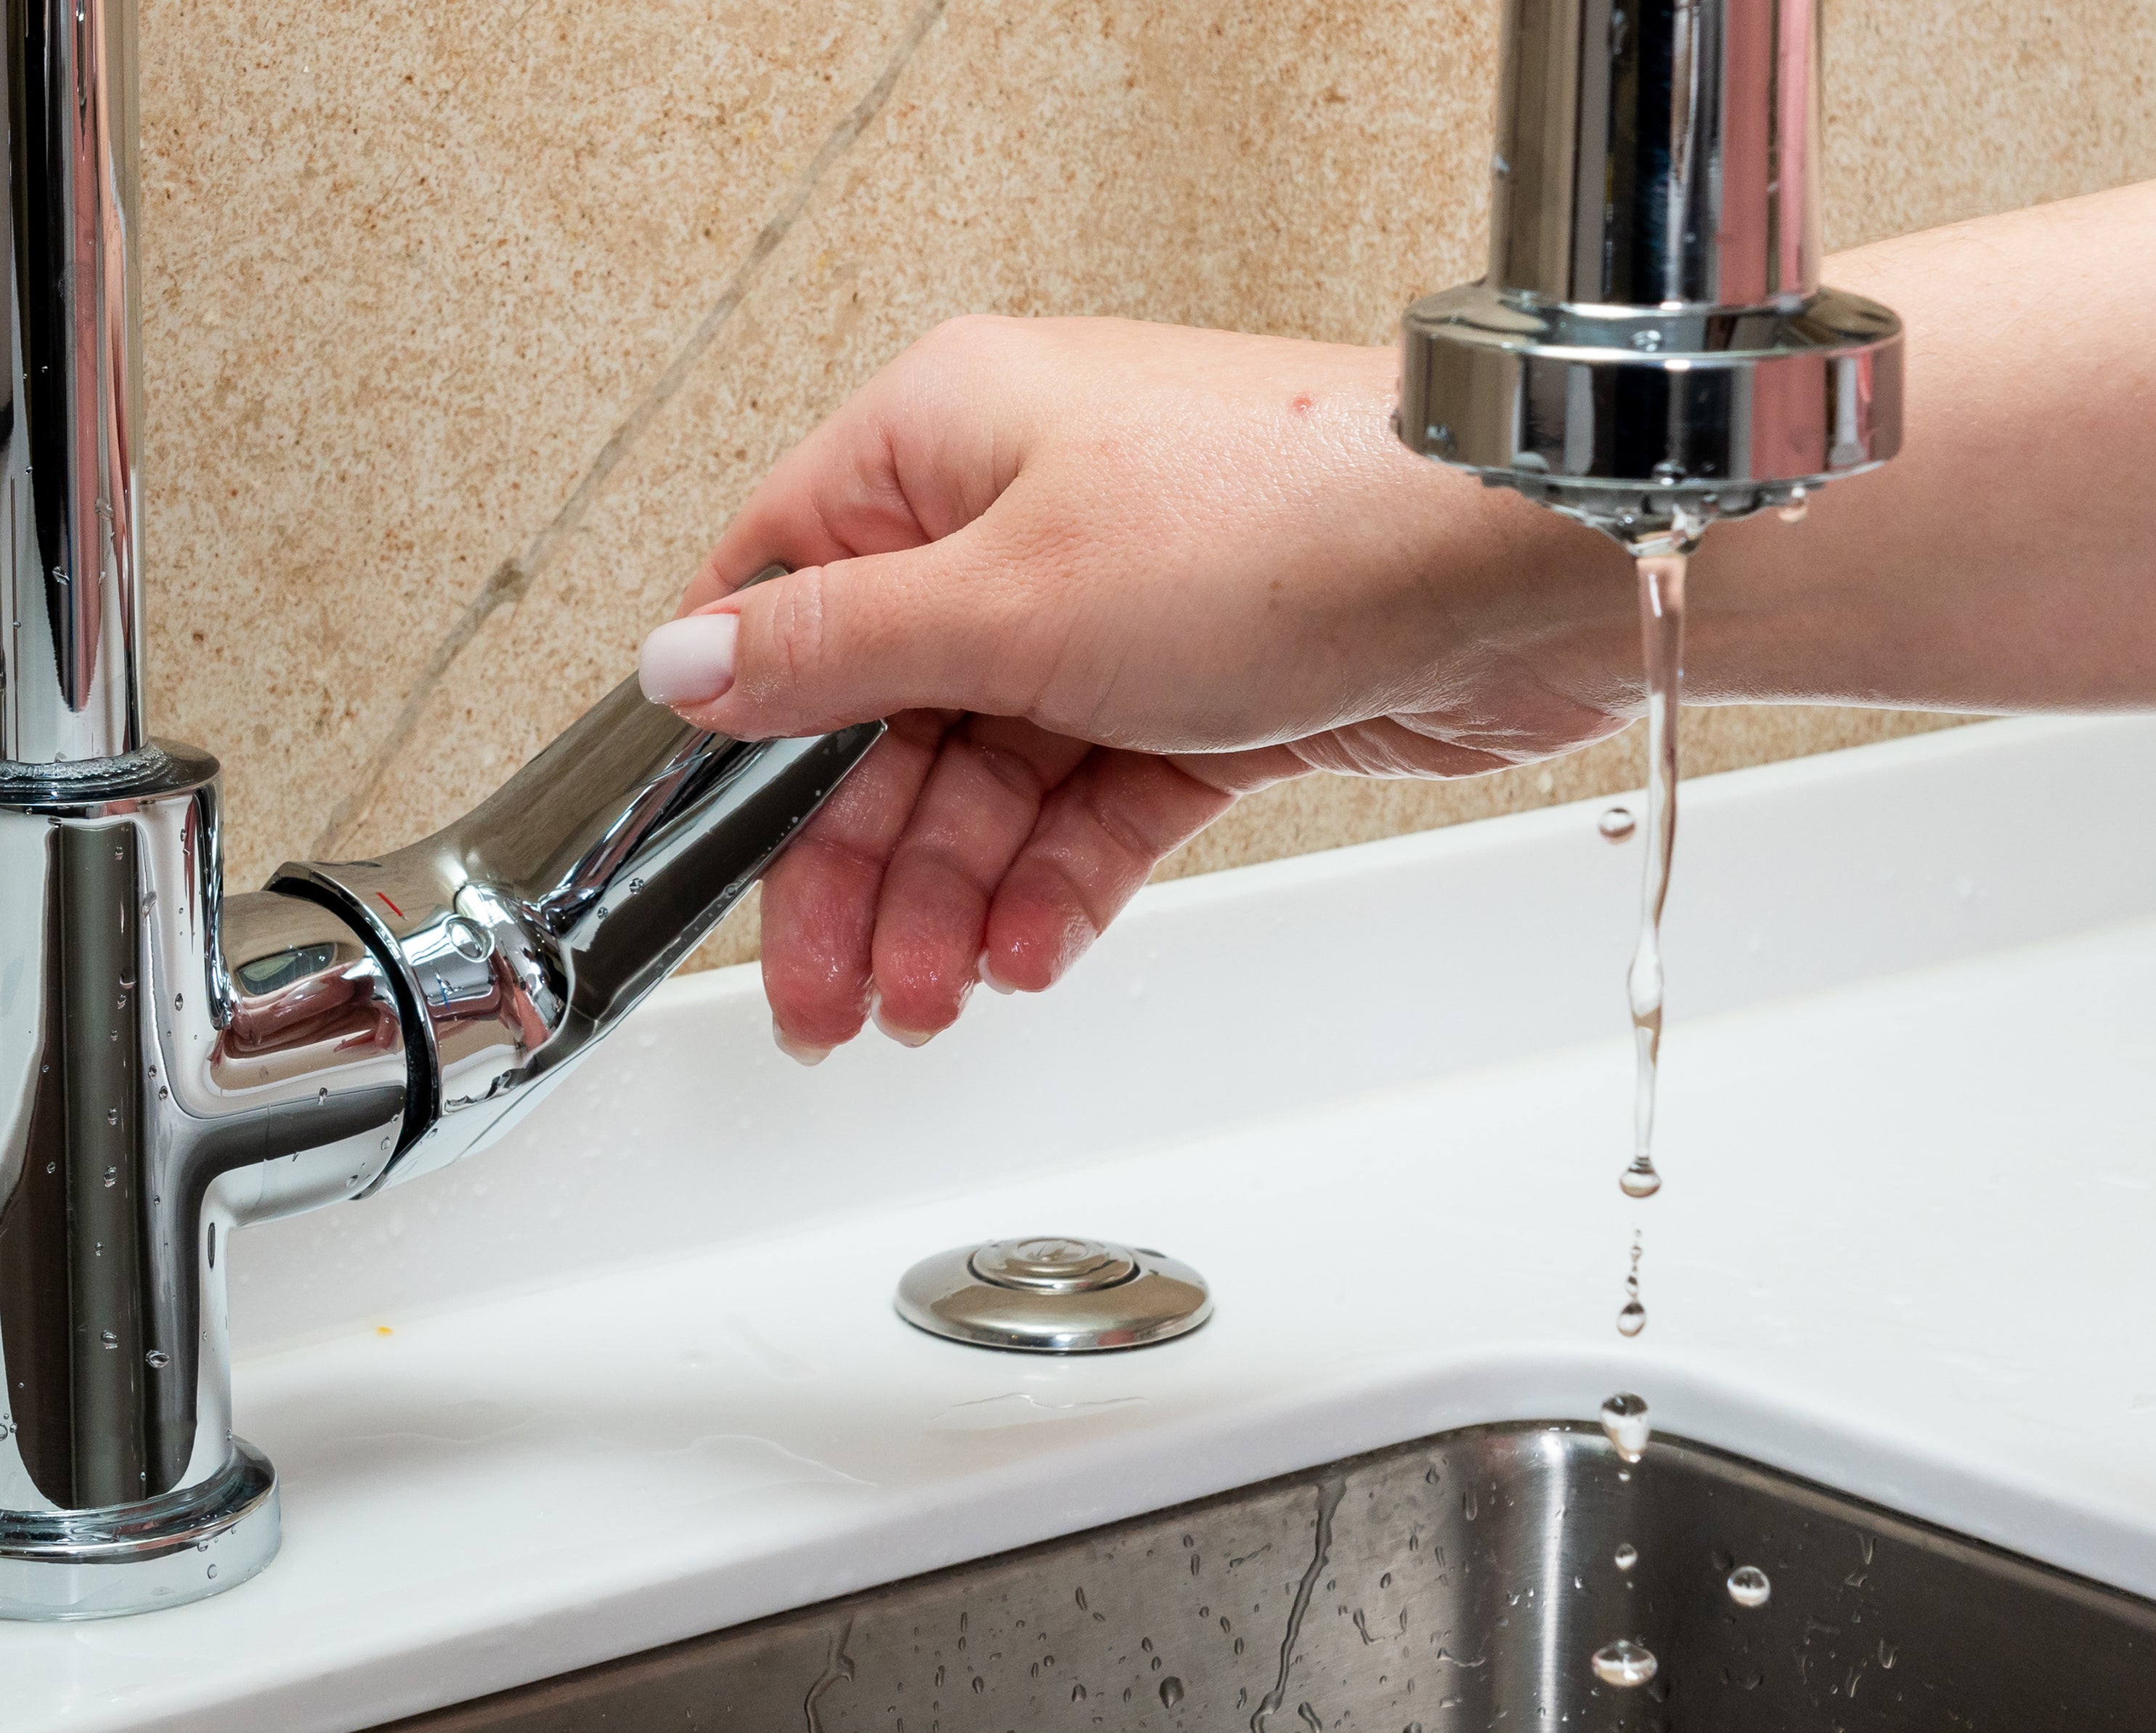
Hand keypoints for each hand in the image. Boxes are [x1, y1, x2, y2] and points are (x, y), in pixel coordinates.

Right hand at [640, 315, 1638, 1058]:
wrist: (1520, 566)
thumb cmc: (1285, 518)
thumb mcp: (1006, 595)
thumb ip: (831, 649)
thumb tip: (682, 665)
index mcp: (949, 439)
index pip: (791, 587)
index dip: (746, 724)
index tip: (713, 841)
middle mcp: (1027, 515)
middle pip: (888, 716)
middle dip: (853, 867)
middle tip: (819, 997)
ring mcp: (1118, 610)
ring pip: (990, 779)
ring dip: (951, 899)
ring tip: (927, 1002)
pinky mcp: (1203, 694)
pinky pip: (1092, 805)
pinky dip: (1055, 884)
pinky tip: (1026, 954)